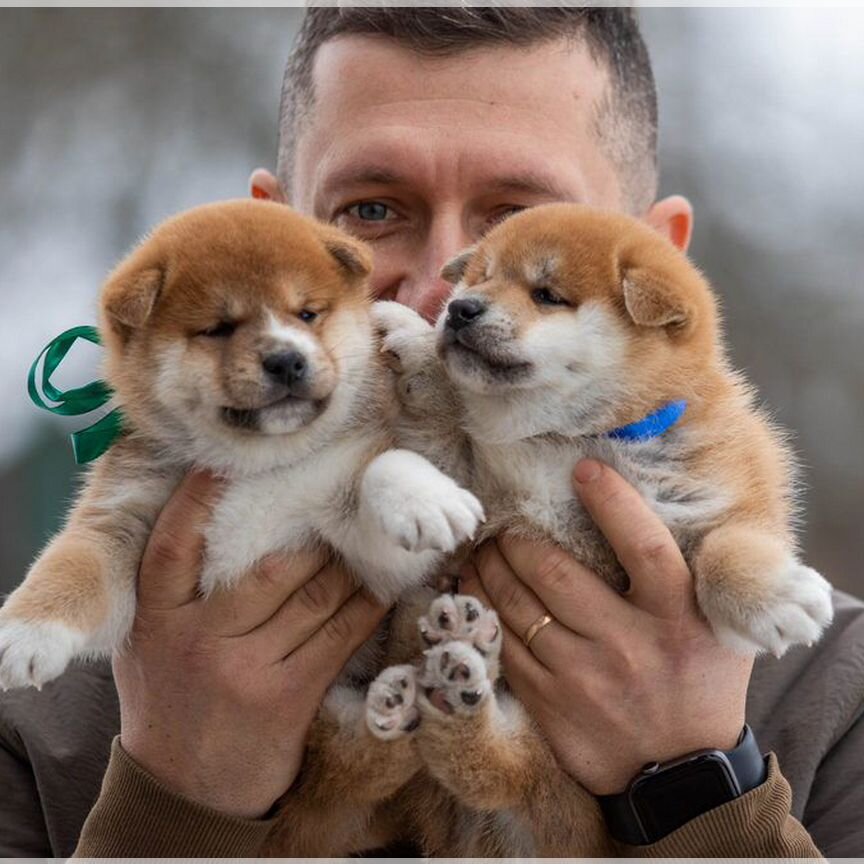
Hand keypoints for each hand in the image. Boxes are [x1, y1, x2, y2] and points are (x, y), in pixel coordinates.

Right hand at [115, 471, 387, 817]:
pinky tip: (382, 583)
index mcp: (158, 621)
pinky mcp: (290, 696)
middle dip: (310, 531)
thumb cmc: (166, 698)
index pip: (175, 546)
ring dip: (348, 562)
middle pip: (269, 566)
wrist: (182, 789)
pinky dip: (366, 603)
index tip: (226, 465)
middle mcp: (202, 640)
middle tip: (337, 497)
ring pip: (315, 595)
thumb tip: (206, 514)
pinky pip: (341, 634)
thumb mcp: (146, 641)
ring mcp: (248, 670)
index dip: (200, 499)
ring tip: (369, 535)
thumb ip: (170, 587)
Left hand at [461, 459, 751, 795]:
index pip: (643, 546)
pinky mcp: (551, 704)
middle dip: (518, 537)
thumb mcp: (721, 629)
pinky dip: (483, 609)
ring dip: (490, 567)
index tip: (583, 469)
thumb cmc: (702, 685)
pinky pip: (504, 646)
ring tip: (481, 547)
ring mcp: (584, 678)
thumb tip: (671, 513)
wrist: (682, 777)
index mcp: (679, 618)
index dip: (612, 502)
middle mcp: (629, 644)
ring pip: (520, 606)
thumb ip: (698, 575)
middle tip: (502, 518)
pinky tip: (473, 588)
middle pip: (556, 572)